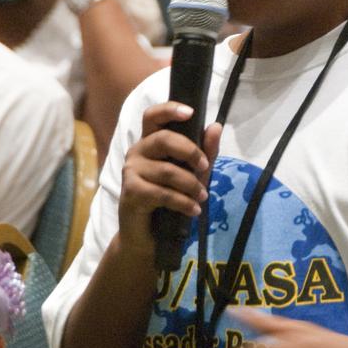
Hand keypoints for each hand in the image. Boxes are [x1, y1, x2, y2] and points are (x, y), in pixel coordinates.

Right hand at [117, 102, 221, 257]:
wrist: (147, 237)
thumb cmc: (169, 201)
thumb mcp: (193, 175)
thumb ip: (205, 152)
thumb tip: (215, 126)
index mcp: (150, 142)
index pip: (152, 116)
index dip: (169, 110)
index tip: (190, 113)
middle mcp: (137, 152)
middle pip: (163, 139)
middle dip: (190, 152)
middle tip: (205, 167)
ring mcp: (131, 172)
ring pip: (167, 170)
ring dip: (191, 185)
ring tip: (202, 197)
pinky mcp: (131, 192)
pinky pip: (163, 193)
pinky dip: (183, 202)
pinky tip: (193, 210)